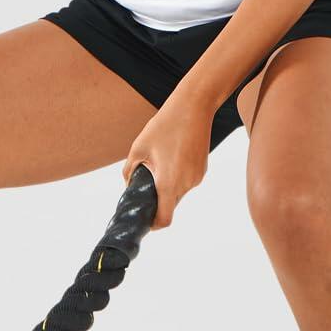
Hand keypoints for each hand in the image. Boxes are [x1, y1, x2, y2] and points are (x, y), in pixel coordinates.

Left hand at [121, 94, 215, 230]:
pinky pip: (187, 182)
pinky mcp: (202, 169)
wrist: (194, 106)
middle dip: (157, 202)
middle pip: (170, 206)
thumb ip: (130, 171)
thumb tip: (128, 185)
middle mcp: (186, 184)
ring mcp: (197, 177)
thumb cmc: (165, 125)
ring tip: (158, 165)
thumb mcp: (139, 147)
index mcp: (169, 182)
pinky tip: (171, 158)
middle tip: (143, 186)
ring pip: (179, 193)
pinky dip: (177, 178)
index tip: (143, 219)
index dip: (153, 224)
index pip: (164, 219)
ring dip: (167, 188)